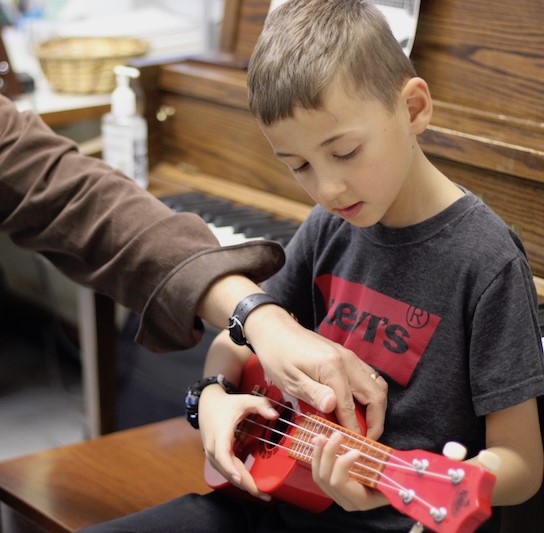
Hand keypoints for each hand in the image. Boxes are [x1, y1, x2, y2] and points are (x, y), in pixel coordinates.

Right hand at [198, 385, 277, 499]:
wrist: (207, 403)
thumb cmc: (226, 403)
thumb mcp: (244, 400)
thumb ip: (260, 405)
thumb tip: (275, 415)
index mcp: (220, 434)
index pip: (222, 455)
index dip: (230, 468)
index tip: (240, 480)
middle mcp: (213, 447)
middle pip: (227, 471)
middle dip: (246, 484)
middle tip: (265, 494)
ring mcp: (212, 454)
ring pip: (226, 474)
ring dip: (243, 485)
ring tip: (261, 492)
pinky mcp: (215, 457)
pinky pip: (226, 471)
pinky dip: (238, 478)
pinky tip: (251, 483)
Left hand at [245, 305, 387, 438]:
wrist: (275, 329)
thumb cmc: (277, 355)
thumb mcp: (289, 379)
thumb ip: (313, 393)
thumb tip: (333, 407)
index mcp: (333, 368)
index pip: (351, 408)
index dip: (354, 431)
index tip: (352, 448)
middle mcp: (347, 361)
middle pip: (375, 396)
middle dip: (376, 422)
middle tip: (366, 441)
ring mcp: (349, 356)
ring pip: (377, 385)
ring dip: (376, 408)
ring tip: (365, 427)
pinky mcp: (346, 356)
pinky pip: (369, 377)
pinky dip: (370, 395)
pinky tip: (359, 407)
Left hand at [311, 432, 387, 510]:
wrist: (395, 486)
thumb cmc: (393, 476)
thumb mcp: (386, 470)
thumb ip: (375, 461)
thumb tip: (357, 449)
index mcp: (360, 500)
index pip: (339, 483)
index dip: (342, 464)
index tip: (356, 450)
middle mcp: (346, 501)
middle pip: (325, 478)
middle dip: (328, 453)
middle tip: (337, 434)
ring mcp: (337, 496)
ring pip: (318, 476)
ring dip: (319, 453)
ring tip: (322, 436)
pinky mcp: (332, 488)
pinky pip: (318, 473)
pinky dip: (317, 457)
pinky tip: (318, 442)